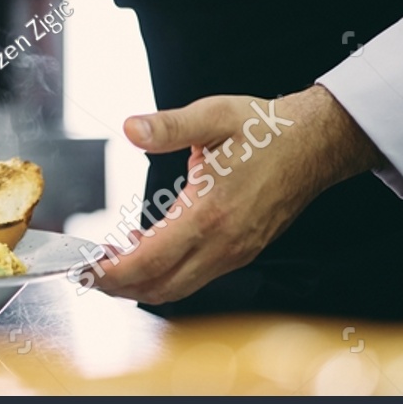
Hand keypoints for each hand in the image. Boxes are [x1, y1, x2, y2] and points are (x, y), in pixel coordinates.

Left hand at [79, 84, 382, 304]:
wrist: (316, 144)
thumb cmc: (267, 130)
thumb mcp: (212, 116)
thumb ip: (167, 126)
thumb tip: (131, 128)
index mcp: (211, 213)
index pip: (151, 261)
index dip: (113, 272)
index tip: (85, 268)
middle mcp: (224, 243)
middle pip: (161, 287)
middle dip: (119, 286)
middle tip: (87, 271)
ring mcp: (235, 252)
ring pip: (179, 287)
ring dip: (142, 282)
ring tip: (112, 258)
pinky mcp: (241, 251)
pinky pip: (196, 276)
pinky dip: (166, 272)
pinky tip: (149, 246)